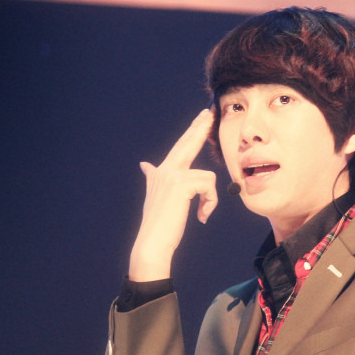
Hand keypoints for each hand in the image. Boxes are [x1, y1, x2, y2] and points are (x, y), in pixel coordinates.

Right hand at [128, 109, 216, 281]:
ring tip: (202, 212)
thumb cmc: (160, 225)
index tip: (203, 116)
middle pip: (188, 143)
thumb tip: (144, 165)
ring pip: (207, 176)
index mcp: (161, 172)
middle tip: (210, 112)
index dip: (192, 131)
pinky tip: (201, 216)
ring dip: (210, 198)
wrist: (153, 242)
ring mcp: (171, 175)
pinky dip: (210, 203)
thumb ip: (154, 177)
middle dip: (200, 127)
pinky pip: (209, 187)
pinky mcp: (181, 184)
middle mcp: (164, 170)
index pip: (181, 146)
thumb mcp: (157, 197)